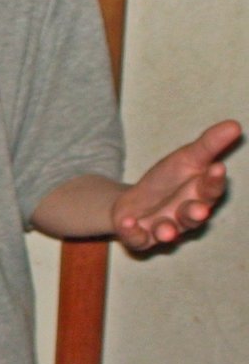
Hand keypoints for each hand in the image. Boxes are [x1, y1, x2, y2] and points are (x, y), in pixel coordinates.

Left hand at [112, 120, 241, 250]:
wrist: (133, 203)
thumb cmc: (167, 181)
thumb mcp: (186, 159)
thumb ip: (209, 145)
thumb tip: (235, 124)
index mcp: (199, 195)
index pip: (210, 188)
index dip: (214, 180)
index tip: (217, 167)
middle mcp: (184, 216)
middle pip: (193, 216)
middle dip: (196, 213)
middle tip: (200, 209)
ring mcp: (162, 228)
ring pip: (168, 232)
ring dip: (167, 230)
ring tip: (166, 229)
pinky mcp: (140, 237)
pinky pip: (137, 238)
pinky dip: (132, 231)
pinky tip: (128, 222)